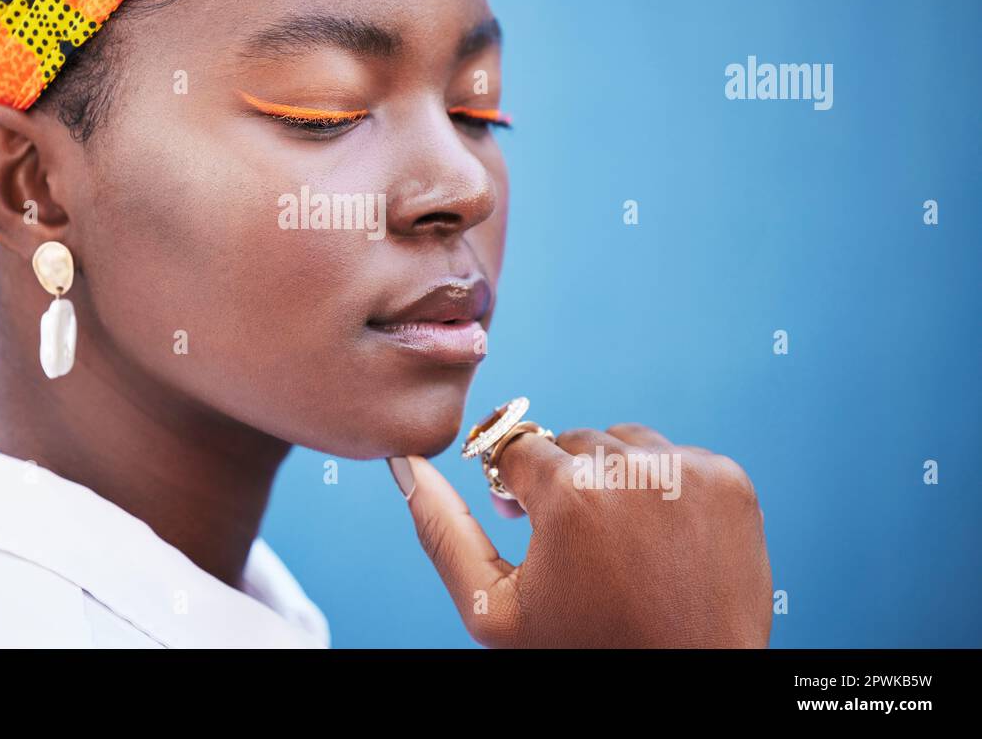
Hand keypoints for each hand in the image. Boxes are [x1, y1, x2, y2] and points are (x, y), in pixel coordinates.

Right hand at [389, 423, 772, 647]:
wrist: (686, 691)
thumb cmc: (583, 655)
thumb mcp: (495, 610)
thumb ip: (441, 530)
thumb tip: (403, 463)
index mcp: (570, 494)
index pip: (517, 449)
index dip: (516, 491)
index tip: (531, 528)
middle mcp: (633, 469)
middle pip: (570, 441)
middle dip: (563, 483)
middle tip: (577, 547)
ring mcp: (689, 472)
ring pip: (624, 442)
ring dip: (613, 477)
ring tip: (620, 542)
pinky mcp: (730, 482)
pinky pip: (677, 455)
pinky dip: (664, 486)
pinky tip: (661, 541)